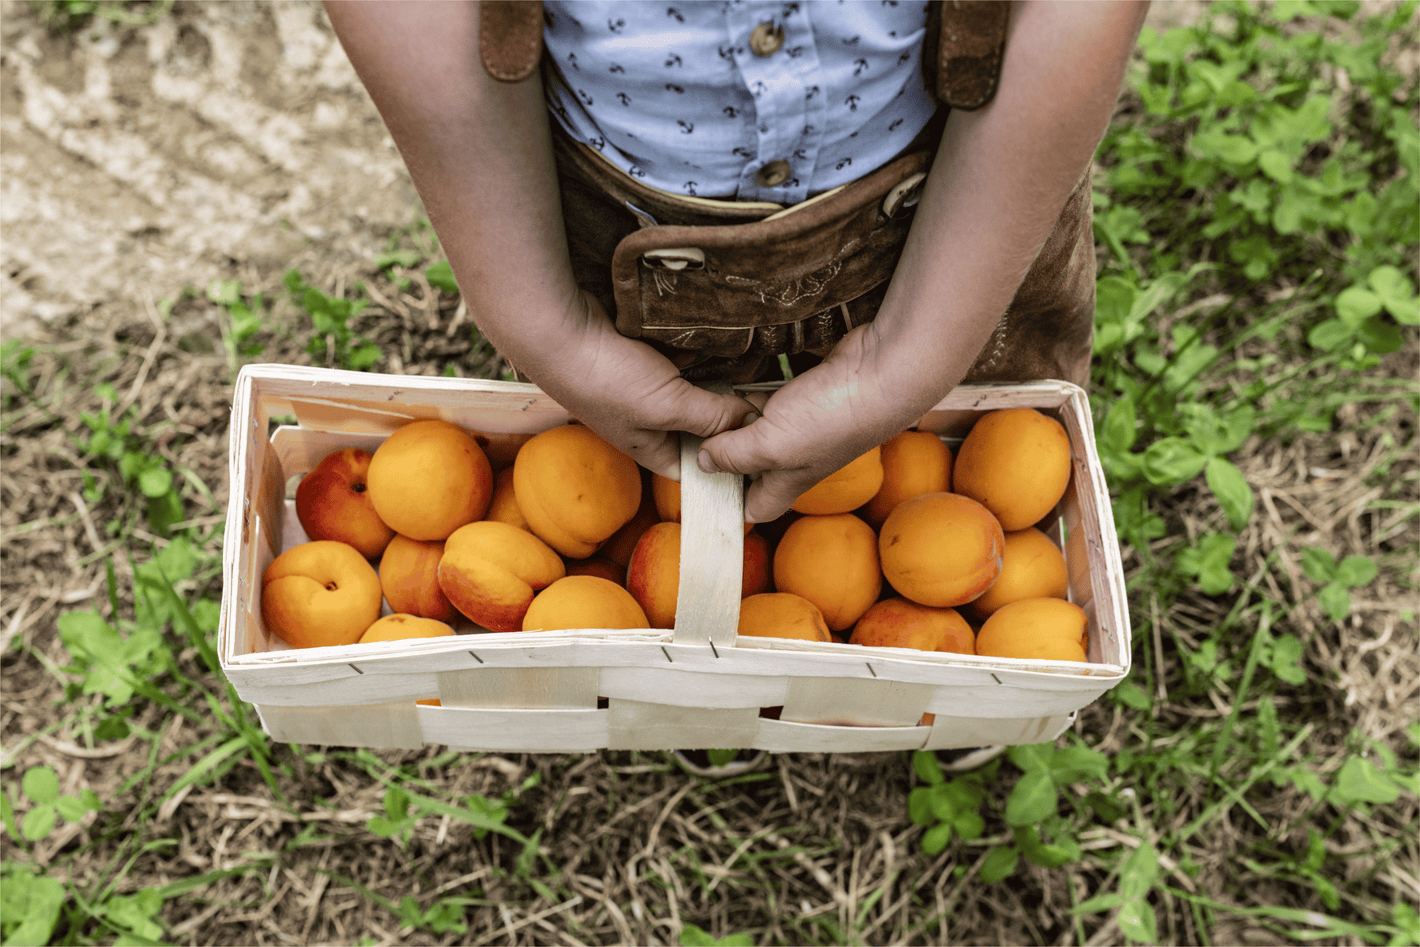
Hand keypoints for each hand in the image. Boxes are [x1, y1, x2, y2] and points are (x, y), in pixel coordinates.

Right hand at [516, 292, 759, 479]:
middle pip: (698, 426)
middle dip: (726, 413)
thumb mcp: (668, 406)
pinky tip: (711, 341)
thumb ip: (712, 417)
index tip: (762, 447)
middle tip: (764, 400)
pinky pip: (679, 358)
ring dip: (712, 378)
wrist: (560, 330)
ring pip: (691, 388)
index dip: (726, 462)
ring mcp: (643, 388)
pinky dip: (693, 351)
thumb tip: (750, 421)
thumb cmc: (606, 379)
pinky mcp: (642, 357)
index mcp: (650, 447)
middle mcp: (647, 421)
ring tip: (748, 370)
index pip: (696, 467)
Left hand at [697, 325, 932, 522]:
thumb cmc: (832, 418)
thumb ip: (735, 455)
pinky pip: (773, 398)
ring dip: (737, 418)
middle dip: (725, 452)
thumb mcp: (771, 445)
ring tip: (708, 405)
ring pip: (760, 428)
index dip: (729, 505)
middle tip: (694, 433)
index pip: (756, 508)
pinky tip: (738, 381)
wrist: (883, 373)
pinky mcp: (810, 394)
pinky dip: (756, 392)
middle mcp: (797, 458)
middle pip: (753, 466)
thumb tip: (703, 463)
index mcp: (789, 482)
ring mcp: (805, 425)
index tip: (700, 487)